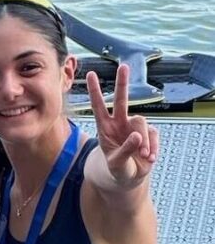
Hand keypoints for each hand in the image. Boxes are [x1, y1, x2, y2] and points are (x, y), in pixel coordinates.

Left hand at [86, 64, 158, 187]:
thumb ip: (125, 150)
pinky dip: (153, 148)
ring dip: (143, 141)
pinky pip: (153, 135)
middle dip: (122, 83)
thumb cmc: (117, 169)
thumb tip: (137, 136)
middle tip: (123, 66)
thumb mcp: (117, 163)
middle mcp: (118, 123)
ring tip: (143, 156)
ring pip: (141, 123)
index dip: (95, 91)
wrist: (129, 176)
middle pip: (121, 100)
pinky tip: (149, 158)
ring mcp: (133, 127)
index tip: (91, 74)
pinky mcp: (148, 133)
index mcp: (104, 128)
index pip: (98, 107)